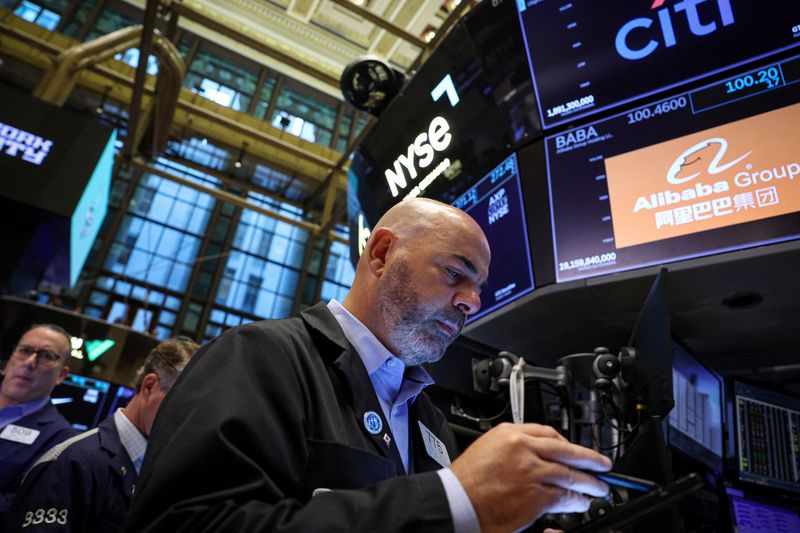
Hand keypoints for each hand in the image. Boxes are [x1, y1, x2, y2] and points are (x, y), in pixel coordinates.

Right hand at [449, 423, 610, 532]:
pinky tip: (581, 502)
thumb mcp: (488, 447)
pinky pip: (564, 496)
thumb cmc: (466, 480)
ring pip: (570, 474)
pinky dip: (576, 500)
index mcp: (511, 433)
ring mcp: (532, 472)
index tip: (575, 448)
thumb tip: (536, 454)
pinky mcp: (537, 496)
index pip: (549, 432)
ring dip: (589, 482)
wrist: (456, 502)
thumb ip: (514, 447)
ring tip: (598, 487)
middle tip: (602, 464)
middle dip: (589, 458)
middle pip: (566, 450)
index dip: (566, 442)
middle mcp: (524, 449)